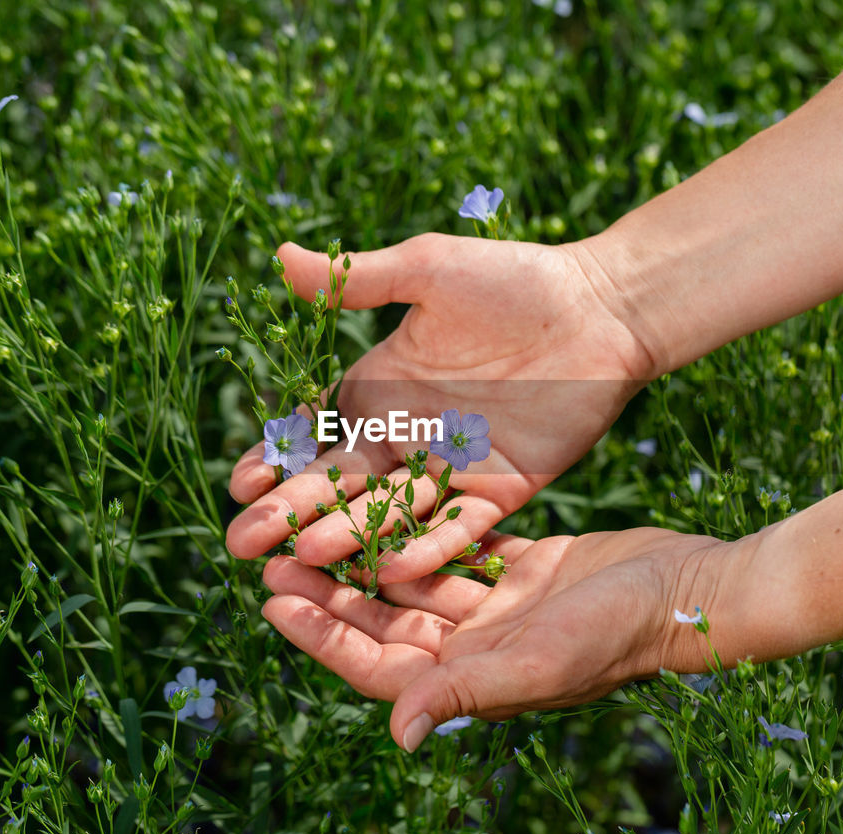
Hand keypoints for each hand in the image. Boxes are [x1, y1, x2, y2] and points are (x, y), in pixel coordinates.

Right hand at [226, 234, 656, 580]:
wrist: (601, 309)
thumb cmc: (513, 280)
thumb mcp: (428, 272)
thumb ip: (359, 279)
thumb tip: (279, 257)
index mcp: (380, 392)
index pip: (316, 437)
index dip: (277, 461)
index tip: (241, 484)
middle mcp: (407, 438)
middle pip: (340, 486)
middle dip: (291, 513)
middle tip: (241, 544)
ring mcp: (451, 468)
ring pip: (390, 512)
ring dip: (348, 536)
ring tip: (303, 558)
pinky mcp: (500, 490)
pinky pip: (458, 525)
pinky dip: (428, 546)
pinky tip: (390, 568)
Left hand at [258, 527, 755, 750]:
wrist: (687, 588)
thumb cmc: (619, 631)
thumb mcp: (540, 660)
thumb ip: (468, 689)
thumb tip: (397, 732)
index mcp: (472, 679)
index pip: (378, 665)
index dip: (323, 635)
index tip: (273, 600)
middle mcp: (477, 648)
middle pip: (384, 622)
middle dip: (330, 590)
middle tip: (274, 554)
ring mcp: (499, 609)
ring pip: (413, 583)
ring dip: (365, 556)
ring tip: (315, 521)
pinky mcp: (522, 570)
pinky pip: (455, 550)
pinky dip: (420, 530)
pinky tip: (384, 500)